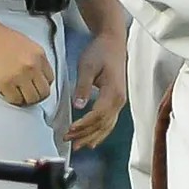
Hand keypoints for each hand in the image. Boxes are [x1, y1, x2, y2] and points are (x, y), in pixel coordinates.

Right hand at [0, 17, 52, 107]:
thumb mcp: (27, 45)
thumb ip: (34, 59)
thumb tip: (36, 74)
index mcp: (40, 56)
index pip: (50, 79)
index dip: (41, 85)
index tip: (34, 87)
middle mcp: (33, 66)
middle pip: (44, 92)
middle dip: (36, 96)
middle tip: (27, 96)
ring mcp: (20, 75)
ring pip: (32, 99)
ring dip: (25, 100)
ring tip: (18, 97)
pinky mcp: (5, 82)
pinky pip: (15, 99)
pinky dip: (13, 100)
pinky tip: (8, 95)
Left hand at [68, 28, 127, 148]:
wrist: (113, 43)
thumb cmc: (100, 52)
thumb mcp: (87, 66)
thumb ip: (83, 87)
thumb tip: (79, 105)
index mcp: (113, 92)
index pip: (98, 115)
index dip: (84, 125)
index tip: (69, 130)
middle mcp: (120, 100)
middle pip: (103, 124)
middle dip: (86, 134)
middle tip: (68, 141)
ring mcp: (120, 101)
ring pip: (107, 126)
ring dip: (93, 137)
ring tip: (79, 146)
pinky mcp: (116, 101)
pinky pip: (110, 122)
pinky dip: (101, 133)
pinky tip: (93, 140)